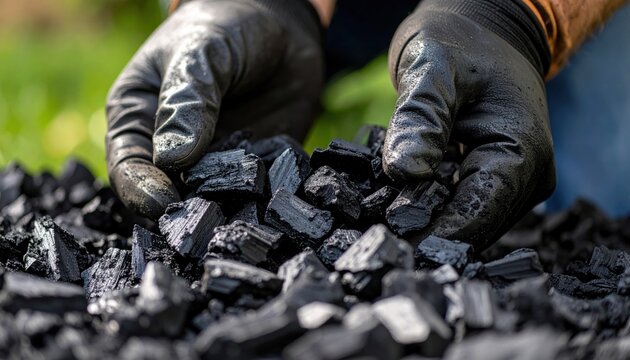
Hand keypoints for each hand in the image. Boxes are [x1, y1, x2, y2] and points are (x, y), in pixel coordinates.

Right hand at [106, 0, 323, 218]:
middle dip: (182, 216)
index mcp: (138, 119)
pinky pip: (255, 196)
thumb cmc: (226, 27)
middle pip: (166, 197)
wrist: (281, 26)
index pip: (128, 167)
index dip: (140, 191)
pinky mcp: (253, 170)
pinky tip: (274, 211)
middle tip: (203, 229)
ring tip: (239, 228)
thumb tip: (174, 159)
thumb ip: (187, 99)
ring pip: (212, 204)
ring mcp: (214, 164)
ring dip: (224, 217)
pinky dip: (262, 206)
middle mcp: (172, 151)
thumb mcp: (201, 52)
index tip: (163, 206)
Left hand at [383, 0, 555, 248]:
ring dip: (424, 224)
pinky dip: (428, 207)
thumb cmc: (460, 42)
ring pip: (466, 223)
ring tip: (375, 223)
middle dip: (423, 234)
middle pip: (472, 228)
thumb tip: (404, 172)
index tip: (386, 245)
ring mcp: (512, 185)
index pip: (476, 214)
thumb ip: (419, 120)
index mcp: (521, 153)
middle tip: (371, 240)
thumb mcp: (432, 69)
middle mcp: (526, 179)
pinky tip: (393, 204)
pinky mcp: (494, 183)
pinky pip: (459, 206)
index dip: (431, 235)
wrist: (485, 32)